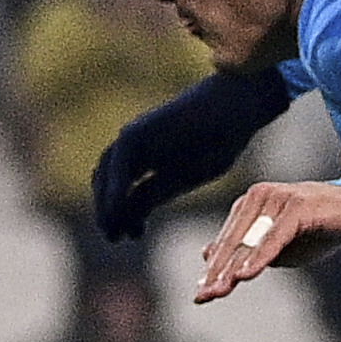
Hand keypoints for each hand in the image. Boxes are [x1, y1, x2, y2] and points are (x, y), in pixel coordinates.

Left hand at [91, 72, 294, 242]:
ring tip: (113, 231)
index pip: (124, 189)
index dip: (125, 215)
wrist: (233, 105)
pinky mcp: (134, 134)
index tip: (134, 235)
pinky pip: (118, 169)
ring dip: (107, 207)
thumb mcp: (186, 174)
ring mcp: (133, 138)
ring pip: (107, 177)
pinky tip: (116, 214)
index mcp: (151, 154)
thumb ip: (160, 191)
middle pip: (108, 184)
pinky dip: (113, 193)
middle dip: (109, 212)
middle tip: (114, 237)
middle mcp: (137, 146)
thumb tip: (136, 213)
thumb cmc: (221, 138)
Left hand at [198, 181, 340, 303]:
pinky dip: (259, 256)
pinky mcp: (297, 205)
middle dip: (218, 271)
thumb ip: (247, 250)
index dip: (214, 269)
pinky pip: (274, 237)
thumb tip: (208, 254)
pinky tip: (246, 274)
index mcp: (250, 205)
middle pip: (234, 241)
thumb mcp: (279, 246)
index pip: (227, 241)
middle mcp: (259, 197)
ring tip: (219, 290)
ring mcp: (278, 199)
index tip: (200, 295)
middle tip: (204, 296)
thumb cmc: (317, 228)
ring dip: (234, 267)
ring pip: (250, 239)